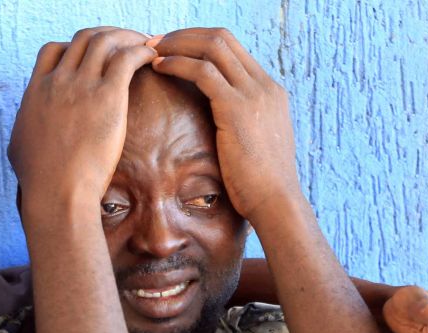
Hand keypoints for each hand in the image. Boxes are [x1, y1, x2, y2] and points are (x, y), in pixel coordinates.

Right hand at [8, 27, 155, 224]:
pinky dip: (142, 51)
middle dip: (107, 36)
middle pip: (84, 38)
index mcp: (35, 91)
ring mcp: (81, 86)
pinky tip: (151, 58)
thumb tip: (27, 125)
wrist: (57, 192)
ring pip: (107, 40)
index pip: (53, 50)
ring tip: (145, 47)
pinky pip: (128, 57)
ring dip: (128, 38)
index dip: (73, 48)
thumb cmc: (39, 180)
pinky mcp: (107, 96)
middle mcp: (57, 81)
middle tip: (125, 47)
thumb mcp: (19, 145)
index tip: (92, 59)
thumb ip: (26, 125)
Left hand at [149, 28, 303, 221]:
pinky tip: (159, 68)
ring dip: (178, 44)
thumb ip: (238, 122)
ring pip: (212, 47)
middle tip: (155, 41)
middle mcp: (264, 85)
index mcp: (269, 90)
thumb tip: (214, 122)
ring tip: (152, 50)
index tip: (172, 47)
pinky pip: (203, 71)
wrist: (275, 201)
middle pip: (222, 38)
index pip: (233, 48)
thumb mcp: (253, 142)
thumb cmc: (259, 183)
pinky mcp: (237, 107)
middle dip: (185, 35)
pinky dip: (178, 63)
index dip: (198, 41)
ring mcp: (254, 93)